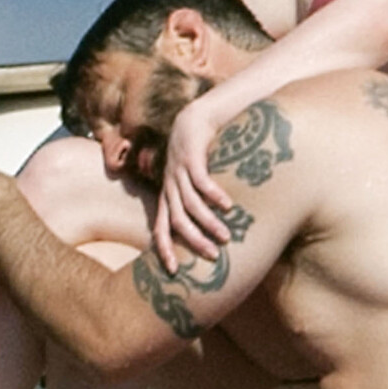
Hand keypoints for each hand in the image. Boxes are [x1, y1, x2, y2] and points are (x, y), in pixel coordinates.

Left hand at [154, 97, 232, 271]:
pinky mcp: (191, 156)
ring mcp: (178, 171)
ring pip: (189, 203)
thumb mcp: (195, 181)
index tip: (173, 271)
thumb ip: (201, 204)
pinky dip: (213, 195)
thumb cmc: (201, 155)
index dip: (164, 249)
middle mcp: (170, 186)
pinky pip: (200, 180)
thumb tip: (217, 230)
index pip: (160, 227)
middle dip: (192, 240)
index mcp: (168, 195)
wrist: (196, 117)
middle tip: (212, 256)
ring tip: (226, 235)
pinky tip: (227, 205)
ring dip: (207, 221)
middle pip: (176, 220)